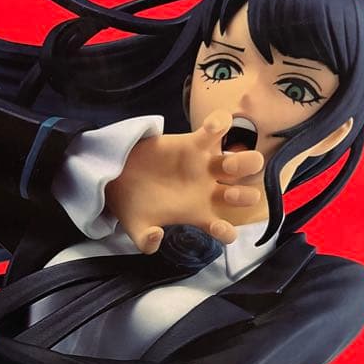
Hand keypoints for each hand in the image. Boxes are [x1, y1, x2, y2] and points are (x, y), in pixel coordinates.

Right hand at [104, 111, 264, 252]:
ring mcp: (204, 166)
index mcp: (198, 214)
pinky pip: (217, 129)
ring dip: (243, 163)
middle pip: (245, 194)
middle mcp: (208, 191)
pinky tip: (212, 127)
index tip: (217, 227)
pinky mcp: (193, 143)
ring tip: (225, 164)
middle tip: (229, 192)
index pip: (225, 230)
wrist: (117, 177)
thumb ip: (143, 240)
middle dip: (246, 195)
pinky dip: (221, 123)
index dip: (228, 233)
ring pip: (242, 163)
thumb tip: (155, 238)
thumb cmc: (131, 204)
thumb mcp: (135, 227)